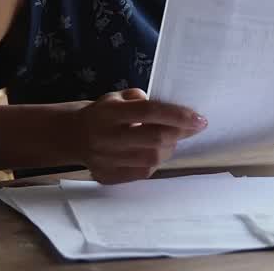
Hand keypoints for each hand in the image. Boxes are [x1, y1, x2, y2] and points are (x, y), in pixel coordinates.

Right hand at [73, 88, 207, 183]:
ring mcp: (105, 160)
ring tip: (170, 139)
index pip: (149, 113)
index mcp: (108, 112)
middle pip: (153, 139)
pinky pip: (141, 173)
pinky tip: (154, 151)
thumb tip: (171, 110)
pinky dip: (154, 162)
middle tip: (193, 127)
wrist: (72, 135)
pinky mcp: (107, 176)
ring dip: (169, 148)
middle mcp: (105, 137)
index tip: (200, 119)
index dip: (177, 116)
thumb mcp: (117, 96)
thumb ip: (142, 100)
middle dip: (179, 133)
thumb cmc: (103, 113)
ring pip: (151, 159)